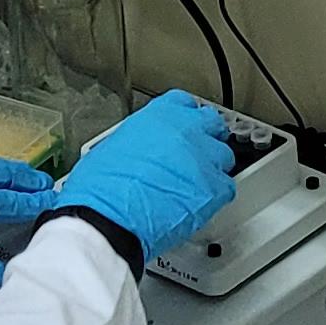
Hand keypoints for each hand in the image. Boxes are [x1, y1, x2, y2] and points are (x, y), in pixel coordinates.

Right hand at [49, 91, 242, 263]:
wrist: (106, 220)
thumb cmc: (99, 191)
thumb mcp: (110, 148)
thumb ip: (138, 140)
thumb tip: (140, 148)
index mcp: (158, 115)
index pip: (184, 103)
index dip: (185, 117)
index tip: (184, 127)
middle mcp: (185, 130)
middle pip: (212, 125)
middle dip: (205, 138)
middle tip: (194, 156)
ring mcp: (202, 159)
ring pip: (223, 156)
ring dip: (212, 168)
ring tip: (193, 185)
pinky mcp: (212, 189)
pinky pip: (226, 187)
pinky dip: (215, 196)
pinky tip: (198, 204)